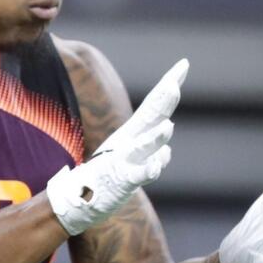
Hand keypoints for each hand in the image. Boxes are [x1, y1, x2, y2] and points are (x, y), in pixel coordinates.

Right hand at [46, 59, 188, 235]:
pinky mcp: (121, 180)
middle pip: (150, 117)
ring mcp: (124, 160)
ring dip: (155, 137)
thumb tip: (167, 139)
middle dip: (162, 101)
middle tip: (174, 84)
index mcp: (133, 133)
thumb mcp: (133, 157)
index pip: (155, 104)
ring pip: (144, 147)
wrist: (77, 198)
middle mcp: (129, 141)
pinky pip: (137, 176)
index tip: (184, 64)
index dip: (169, 84)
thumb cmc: (108, 176)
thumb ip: (155, 149)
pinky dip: (146, 172)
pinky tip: (153, 169)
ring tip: (168, 127)